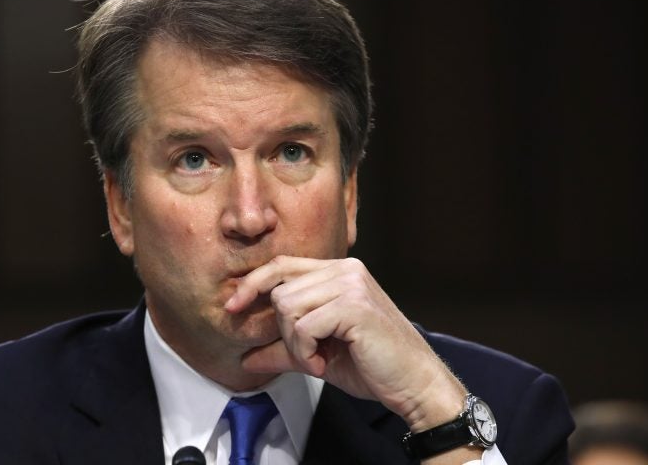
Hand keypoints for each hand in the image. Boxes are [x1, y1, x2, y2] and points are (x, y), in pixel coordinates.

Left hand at [225, 256, 466, 429]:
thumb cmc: (373, 366)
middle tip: (307, 355)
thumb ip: (284, 349)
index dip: (253, 283)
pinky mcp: (354, 305)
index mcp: (339, 272)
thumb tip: (245, 357)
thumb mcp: (319, 355)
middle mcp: (345, 269)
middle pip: (280, 288)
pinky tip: (325, 364)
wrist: (414, 383)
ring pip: (288, 306)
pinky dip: (306, 352)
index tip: (232, 307)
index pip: (283, 265)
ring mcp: (351, 284)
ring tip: (319, 360)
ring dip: (295, 344)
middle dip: (283, 330)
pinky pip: (303, 326)